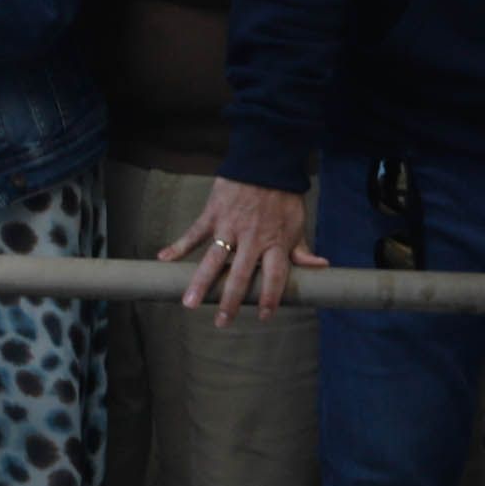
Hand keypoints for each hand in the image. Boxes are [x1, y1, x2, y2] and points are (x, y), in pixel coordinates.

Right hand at [160, 175, 320, 324]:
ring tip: (188, 303)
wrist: (265, 163)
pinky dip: (178, 246)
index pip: (274, 276)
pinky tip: (164, 259)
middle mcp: (251, 238)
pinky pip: (194, 233)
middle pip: (239, 275)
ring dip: (200, 282)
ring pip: (213, 259)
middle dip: (230, 300)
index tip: (264, 316)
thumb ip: (302, 249)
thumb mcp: (297, 224)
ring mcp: (230, 227)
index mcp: (275, 242)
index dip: (270, 297)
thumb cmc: (282, 197)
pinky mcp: (213, 215)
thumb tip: (320, 266)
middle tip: (221, 322)